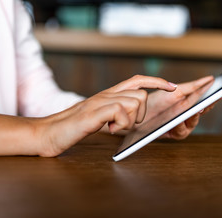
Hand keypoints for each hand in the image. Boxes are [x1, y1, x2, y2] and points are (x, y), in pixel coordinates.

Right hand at [37, 75, 176, 156]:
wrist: (49, 133)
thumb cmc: (74, 127)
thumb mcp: (100, 118)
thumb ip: (116, 114)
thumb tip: (133, 118)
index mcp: (109, 94)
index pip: (137, 80)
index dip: (157, 81)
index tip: (172, 87)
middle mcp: (106, 94)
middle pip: (141, 94)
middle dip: (141, 113)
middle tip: (124, 124)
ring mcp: (100, 101)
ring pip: (134, 101)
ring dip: (130, 120)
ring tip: (113, 127)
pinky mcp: (95, 111)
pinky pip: (121, 111)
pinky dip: (120, 124)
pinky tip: (108, 129)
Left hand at [144, 76, 214, 139]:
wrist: (139, 112)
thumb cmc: (156, 101)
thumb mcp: (174, 91)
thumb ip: (192, 87)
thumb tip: (210, 79)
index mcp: (190, 104)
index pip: (206, 101)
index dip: (216, 97)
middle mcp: (188, 116)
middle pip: (203, 111)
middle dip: (209, 105)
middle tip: (215, 98)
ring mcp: (182, 125)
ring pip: (194, 122)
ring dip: (194, 115)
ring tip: (198, 107)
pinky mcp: (174, 134)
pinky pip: (181, 130)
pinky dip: (181, 124)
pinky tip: (180, 119)